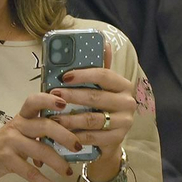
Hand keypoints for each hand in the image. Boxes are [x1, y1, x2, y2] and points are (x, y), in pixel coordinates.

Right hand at [0, 92, 81, 181]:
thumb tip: (66, 142)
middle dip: (65, 135)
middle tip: (78, 146)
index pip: (34, 102)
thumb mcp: (17, 135)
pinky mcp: (5, 160)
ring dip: (58, 162)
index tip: (65, 103)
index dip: (49, 100)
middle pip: (44, 125)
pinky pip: (29, 171)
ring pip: (40, 149)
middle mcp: (16, 127)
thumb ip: (37, 135)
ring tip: (68, 172)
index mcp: (21, 118)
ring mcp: (10, 143)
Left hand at [48, 42, 136, 181]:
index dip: (83, 74)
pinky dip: (76, 135)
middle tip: (53, 96)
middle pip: (96, 97)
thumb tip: (104, 42)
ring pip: (92, 119)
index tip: (64, 76)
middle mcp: (128, 102)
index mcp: (123, 85)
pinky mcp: (117, 139)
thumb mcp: (99, 87)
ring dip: (70, 119)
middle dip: (72, 96)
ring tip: (53, 118)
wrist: (108, 139)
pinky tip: (63, 133)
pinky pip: (93, 137)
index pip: (104, 75)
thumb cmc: (99, 107)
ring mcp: (125, 122)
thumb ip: (99, 67)